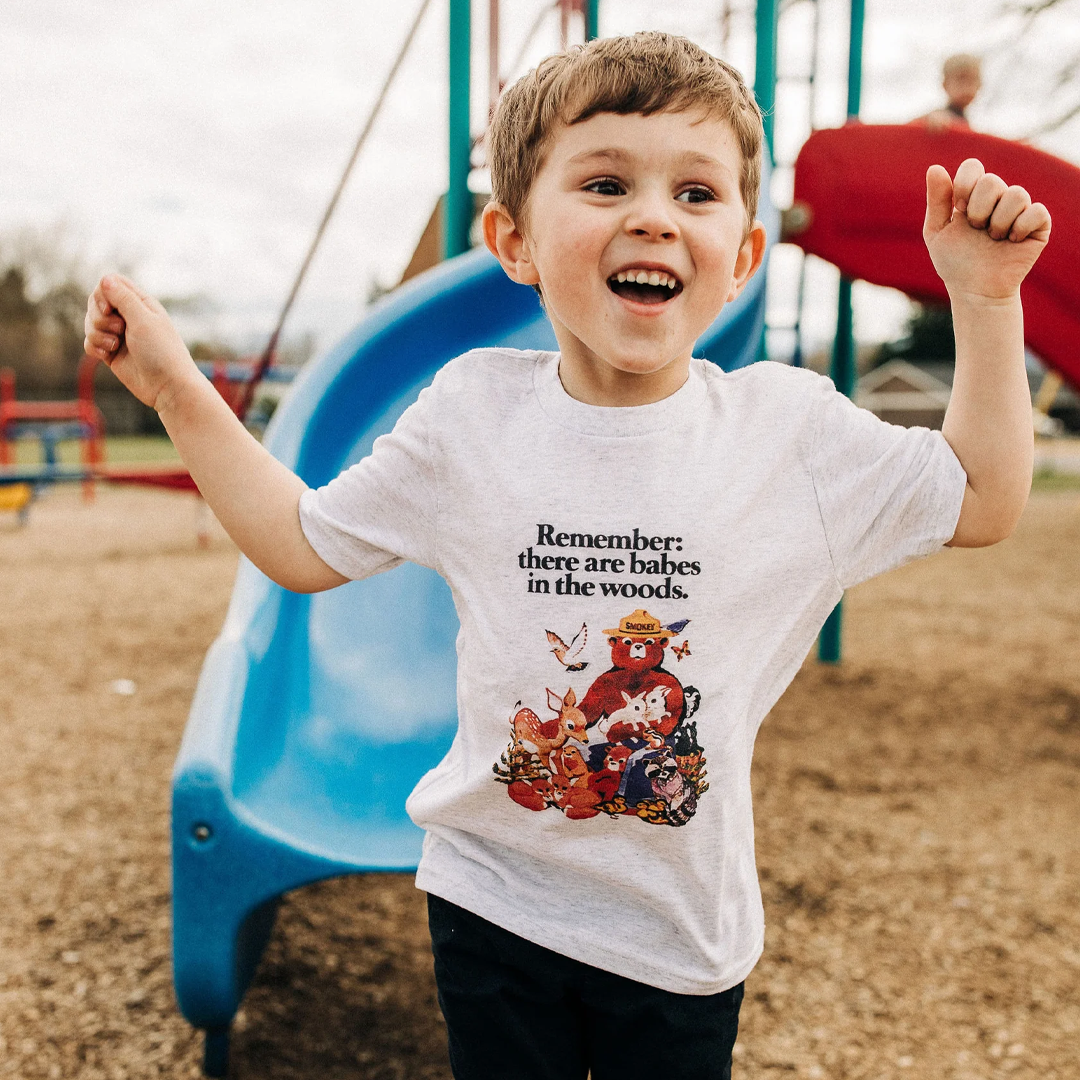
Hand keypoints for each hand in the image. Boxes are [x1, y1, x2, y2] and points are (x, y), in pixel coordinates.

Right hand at [83, 275, 199, 410]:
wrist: (167, 387)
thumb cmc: (161, 352)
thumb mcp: (143, 320)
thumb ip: (123, 298)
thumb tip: (105, 278)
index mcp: (141, 303)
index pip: (111, 283)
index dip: (102, 293)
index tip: (109, 309)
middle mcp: (129, 316)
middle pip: (96, 302)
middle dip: (99, 316)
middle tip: (118, 330)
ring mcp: (119, 335)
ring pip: (90, 323)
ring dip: (97, 333)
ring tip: (115, 345)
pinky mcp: (111, 352)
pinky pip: (90, 342)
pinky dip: (94, 347)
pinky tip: (106, 355)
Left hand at [923, 158, 1050, 302]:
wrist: (975, 290)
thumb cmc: (955, 262)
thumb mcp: (937, 232)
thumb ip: (937, 200)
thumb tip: (934, 167)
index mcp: (972, 196)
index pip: (973, 167)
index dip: (965, 184)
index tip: (959, 208)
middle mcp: (997, 198)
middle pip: (992, 180)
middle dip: (978, 209)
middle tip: (976, 230)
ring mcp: (1019, 210)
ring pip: (1016, 194)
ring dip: (998, 222)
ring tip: (993, 239)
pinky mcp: (1038, 225)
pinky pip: (1036, 211)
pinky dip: (1020, 228)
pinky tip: (1011, 242)